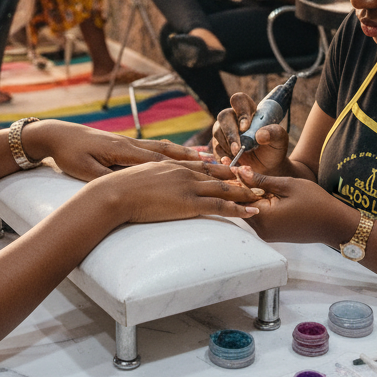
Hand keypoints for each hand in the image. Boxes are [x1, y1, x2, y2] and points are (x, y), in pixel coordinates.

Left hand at [26, 121, 212, 181]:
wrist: (55, 134)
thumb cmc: (68, 154)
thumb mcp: (84, 171)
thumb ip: (105, 178)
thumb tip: (124, 186)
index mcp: (123, 151)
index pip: (161, 160)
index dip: (184, 166)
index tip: (207, 171)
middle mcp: (132, 145)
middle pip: (170, 153)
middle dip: (196, 160)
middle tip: (220, 165)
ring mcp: (129, 143)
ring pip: (165, 149)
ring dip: (188, 155)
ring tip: (209, 159)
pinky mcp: (124, 145)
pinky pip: (155, 149)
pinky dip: (172, 152)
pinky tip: (181, 156)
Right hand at [83, 159, 262, 224]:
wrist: (115, 194)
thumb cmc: (120, 189)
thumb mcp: (138, 177)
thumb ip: (149, 179)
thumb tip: (149, 187)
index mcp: (173, 165)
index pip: (202, 165)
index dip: (220, 168)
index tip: (233, 169)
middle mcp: (185, 172)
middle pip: (218, 174)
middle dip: (239, 177)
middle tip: (255, 179)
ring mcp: (189, 187)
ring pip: (225, 188)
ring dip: (245, 192)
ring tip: (261, 195)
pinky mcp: (189, 203)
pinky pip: (220, 206)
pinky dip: (239, 209)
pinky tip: (252, 212)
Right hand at [211, 91, 289, 175]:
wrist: (268, 167)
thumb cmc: (273, 148)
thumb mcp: (280, 139)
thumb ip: (274, 133)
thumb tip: (260, 135)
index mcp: (248, 110)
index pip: (239, 100)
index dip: (240, 112)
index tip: (246, 127)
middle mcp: (233, 118)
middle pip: (224, 116)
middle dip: (230, 133)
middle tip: (238, 149)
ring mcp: (224, 131)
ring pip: (217, 132)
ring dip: (227, 146)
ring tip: (238, 156)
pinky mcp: (219, 145)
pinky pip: (215, 149)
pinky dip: (224, 157)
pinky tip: (233, 162)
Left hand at [233, 166, 335, 243]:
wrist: (334, 224)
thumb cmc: (315, 202)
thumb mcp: (287, 185)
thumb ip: (261, 179)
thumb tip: (239, 171)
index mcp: (265, 218)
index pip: (238, 197)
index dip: (232, 179)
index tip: (226, 163)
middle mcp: (262, 230)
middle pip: (240, 205)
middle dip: (235, 185)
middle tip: (229, 166)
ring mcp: (266, 234)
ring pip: (247, 210)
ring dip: (245, 193)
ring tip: (240, 174)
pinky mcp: (272, 233)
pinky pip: (257, 215)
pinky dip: (254, 201)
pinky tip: (254, 188)